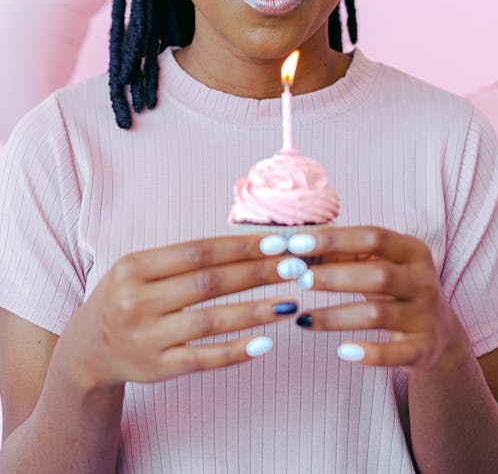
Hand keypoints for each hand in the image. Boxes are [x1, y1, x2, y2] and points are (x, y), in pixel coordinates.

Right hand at [56, 235, 297, 390]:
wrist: (88, 348)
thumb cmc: (125, 297)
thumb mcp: (138, 268)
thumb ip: (182, 259)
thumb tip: (246, 246)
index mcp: (134, 267)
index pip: (197, 252)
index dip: (239, 247)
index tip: (275, 244)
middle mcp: (138, 301)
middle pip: (208, 283)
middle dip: (256, 274)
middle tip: (294, 268)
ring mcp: (148, 337)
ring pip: (211, 321)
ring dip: (255, 311)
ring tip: (291, 303)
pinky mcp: (158, 369)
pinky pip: (203, 359)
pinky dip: (235, 351)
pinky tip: (265, 343)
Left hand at [289, 226, 466, 372]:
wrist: (441, 334)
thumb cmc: (395, 289)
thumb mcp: (379, 264)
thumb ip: (344, 254)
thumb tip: (297, 247)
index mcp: (413, 251)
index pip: (373, 236)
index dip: (334, 239)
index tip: (297, 243)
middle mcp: (423, 281)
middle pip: (377, 274)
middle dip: (334, 277)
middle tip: (299, 279)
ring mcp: (425, 316)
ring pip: (377, 315)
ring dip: (336, 316)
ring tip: (303, 318)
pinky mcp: (423, 349)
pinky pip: (394, 354)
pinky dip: (369, 354)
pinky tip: (342, 351)